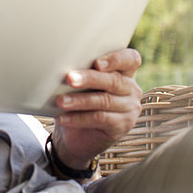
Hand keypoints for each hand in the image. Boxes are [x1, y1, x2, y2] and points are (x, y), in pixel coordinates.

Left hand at [52, 49, 142, 169]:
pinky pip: (99, 119)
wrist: (77, 134)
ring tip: (61, 101)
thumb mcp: (81, 84)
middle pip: (113, 81)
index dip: (116, 59)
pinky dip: (79, 118)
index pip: (130, 59)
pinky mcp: (122, 126)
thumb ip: (81, 72)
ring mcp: (129, 109)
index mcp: (124, 72)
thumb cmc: (79, 100)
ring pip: (105, 101)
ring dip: (80, 100)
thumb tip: (63, 66)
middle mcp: (131, 89)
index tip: (97, 63)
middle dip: (89, 78)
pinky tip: (64, 118)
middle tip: (70, 78)